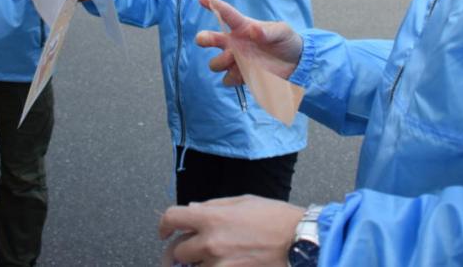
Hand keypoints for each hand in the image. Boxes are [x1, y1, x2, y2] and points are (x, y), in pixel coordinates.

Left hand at [158, 195, 303, 265]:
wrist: (298, 241)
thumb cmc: (274, 217)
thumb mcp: (242, 201)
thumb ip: (213, 206)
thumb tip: (193, 209)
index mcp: (211, 218)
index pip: (172, 218)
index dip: (163, 225)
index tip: (165, 231)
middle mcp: (211, 243)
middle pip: (178, 251)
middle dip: (179, 250)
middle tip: (185, 251)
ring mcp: (220, 264)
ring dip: (195, 265)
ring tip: (202, 260)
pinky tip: (216, 264)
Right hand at [196, 0, 301, 85]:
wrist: (295, 63)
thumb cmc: (286, 40)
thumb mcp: (282, 31)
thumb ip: (268, 31)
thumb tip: (253, 30)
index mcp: (242, 27)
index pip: (226, 14)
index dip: (214, 5)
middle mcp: (234, 43)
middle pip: (210, 40)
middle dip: (204, 38)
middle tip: (205, 40)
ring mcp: (236, 60)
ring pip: (215, 63)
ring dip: (220, 61)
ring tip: (234, 58)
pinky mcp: (241, 76)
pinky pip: (227, 80)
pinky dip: (232, 77)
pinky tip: (243, 74)